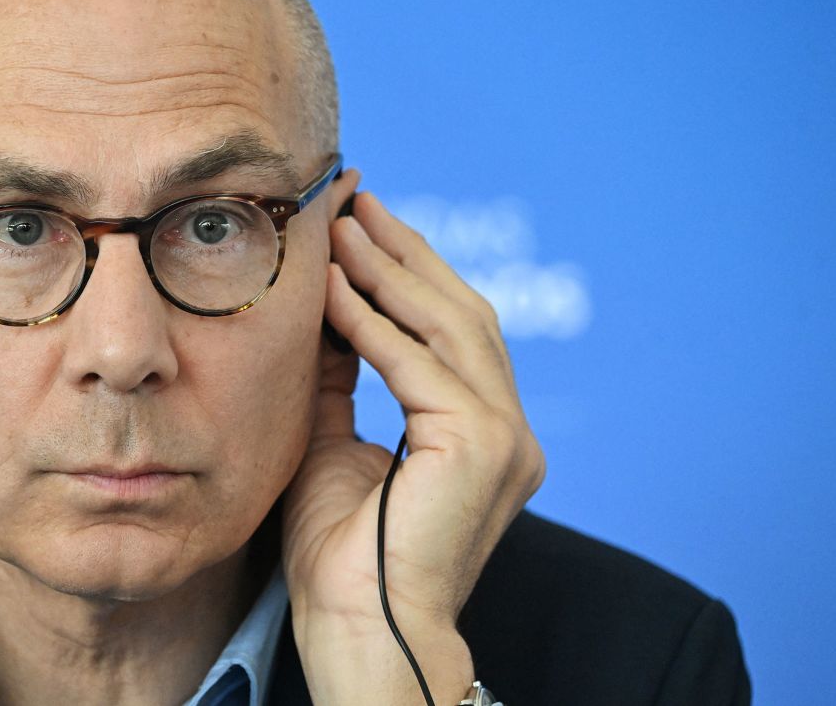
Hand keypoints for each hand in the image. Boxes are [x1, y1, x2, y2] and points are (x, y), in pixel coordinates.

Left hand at [282, 190, 544, 704]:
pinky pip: (418, 364)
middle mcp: (510, 430)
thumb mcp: (330, 441)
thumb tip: (325, 306)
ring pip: (449, 327)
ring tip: (343, 227)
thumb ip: (338, 375)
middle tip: (358, 202)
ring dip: (391, 273)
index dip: (409, 273)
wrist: (356, 633)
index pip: (450, 332)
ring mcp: (506, 437)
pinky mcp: (483, 446)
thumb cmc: (342, 554)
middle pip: (461, 314)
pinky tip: (334, 288)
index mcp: (483, 431)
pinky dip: (373, 322)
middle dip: (406, 254)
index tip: (364, 226)